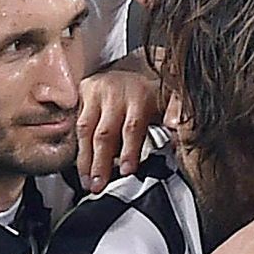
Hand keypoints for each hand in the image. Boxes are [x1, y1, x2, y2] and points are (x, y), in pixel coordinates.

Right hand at [76, 51, 165, 191]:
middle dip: (100, 163)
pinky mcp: (82, 95)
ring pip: (85, 130)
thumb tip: (175, 125)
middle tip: (98, 185)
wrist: (131, 68)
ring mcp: (95, 93)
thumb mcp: (171, 97)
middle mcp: (114, 93)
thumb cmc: (150, 92)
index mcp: (139, 96)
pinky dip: (76, 146)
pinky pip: (76, 123)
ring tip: (87, 181)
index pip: (132, 127)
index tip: (126, 171)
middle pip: (104, 134)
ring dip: (85, 159)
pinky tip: (79, 165)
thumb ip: (177, 111)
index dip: (129, 150)